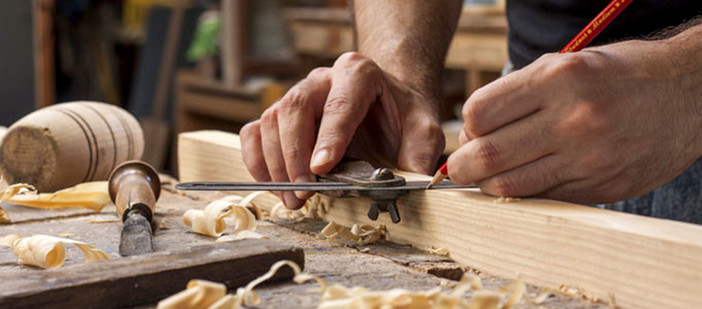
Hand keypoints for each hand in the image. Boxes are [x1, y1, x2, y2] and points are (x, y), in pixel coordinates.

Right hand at [240, 52, 444, 208]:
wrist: (388, 102)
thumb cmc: (403, 114)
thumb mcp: (425, 130)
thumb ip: (421, 154)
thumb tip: (412, 183)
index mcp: (359, 73)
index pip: (339, 104)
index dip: (328, 138)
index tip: (321, 169)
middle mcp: (322, 78)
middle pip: (294, 110)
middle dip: (294, 157)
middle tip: (303, 193)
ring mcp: (297, 94)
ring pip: (270, 122)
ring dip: (275, 165)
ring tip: (293, 199)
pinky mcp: (281, 114)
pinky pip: (254, 132)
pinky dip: (257, 162)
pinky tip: (274, 186)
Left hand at [448, 39, 701, 203]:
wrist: (688, 94)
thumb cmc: (618, 74)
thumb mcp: (567, 64)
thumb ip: (519, 95)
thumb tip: (473, 132)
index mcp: (559, 79)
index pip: (481, 112)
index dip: (467, 126)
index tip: (471, 131)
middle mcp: (573, 119)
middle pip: (488, 155)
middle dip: (463, 165)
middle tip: (462, 165)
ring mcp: (589, 158)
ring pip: (511, 186)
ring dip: (488, 184)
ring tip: (489, 176)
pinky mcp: (601, 186)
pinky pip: (544, 197)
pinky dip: (524, 192)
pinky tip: (526, 179)